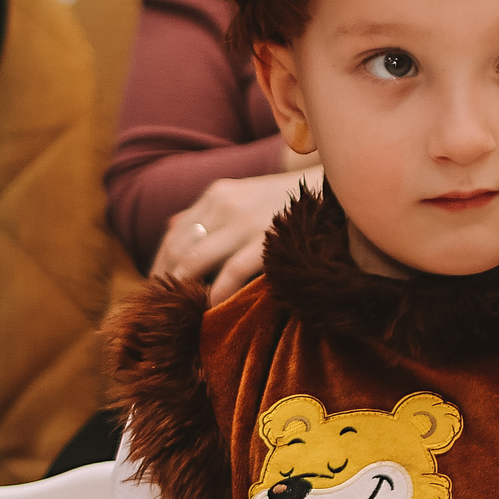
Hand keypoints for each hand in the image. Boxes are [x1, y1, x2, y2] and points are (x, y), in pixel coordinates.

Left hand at [150, 164, 320, 302]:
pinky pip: (231, 271)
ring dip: (182, 288)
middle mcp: (224, 203)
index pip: (175, 232)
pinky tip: (211, 309)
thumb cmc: (296, 199)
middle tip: (159, 309)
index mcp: (219, 193)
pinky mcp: (267, 238)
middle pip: (177, 247)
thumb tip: (173, 224)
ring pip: (194, 259)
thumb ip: (210, 209)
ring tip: (179, 312)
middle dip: (164, 280)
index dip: (160, 262)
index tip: (156, 288)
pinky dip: (216, 292)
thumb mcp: (247, 194)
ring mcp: (245, 220)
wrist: (342, 186)